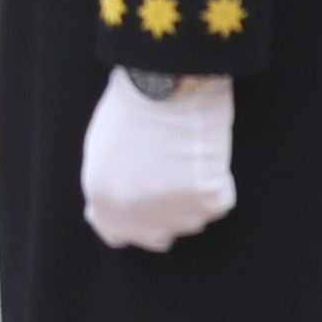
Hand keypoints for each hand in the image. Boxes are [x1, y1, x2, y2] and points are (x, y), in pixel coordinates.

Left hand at [77, 69, 237, 252]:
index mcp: (103, 200)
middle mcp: (134, 215)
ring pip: (192, 220)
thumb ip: (110, 186)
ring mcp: (172, 211)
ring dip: (193, 197)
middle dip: (166, 215)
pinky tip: (206, 155)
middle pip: (157, 237)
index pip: (116, 234)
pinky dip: (220, 183)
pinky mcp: (206, 200)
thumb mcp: (102, 151)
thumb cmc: (133, 106)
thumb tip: (121, 204)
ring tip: (188, 157)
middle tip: (175, 180)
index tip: (147, 203)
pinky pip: (220, 202)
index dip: (133, 219)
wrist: (164, 84)